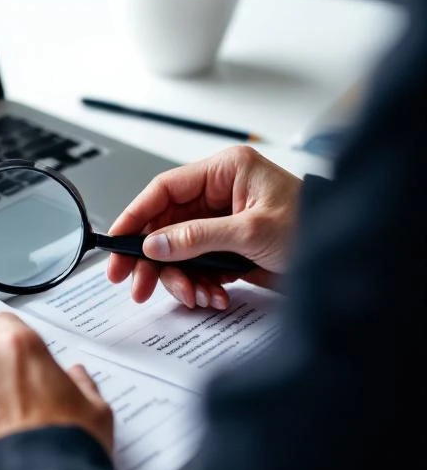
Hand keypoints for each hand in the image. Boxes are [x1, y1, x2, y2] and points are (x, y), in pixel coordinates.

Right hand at [108, 146, 300, 308]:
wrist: (351, 259)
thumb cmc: (315, 227)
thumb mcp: (250, 231)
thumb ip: (196, 237)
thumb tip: (155, 244)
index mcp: (225, 172)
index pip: (164, 190)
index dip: (135, 216)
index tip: (117, 242)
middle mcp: (220, 194)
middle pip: (165, 224)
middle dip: (152, 258)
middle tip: (135, 284)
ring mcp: (223, 222)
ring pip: (178, 250)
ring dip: (179, 278)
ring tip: (193, 297)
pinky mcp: (229, 248)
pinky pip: (198, 266)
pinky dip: (199, 286)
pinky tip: (213, 297)